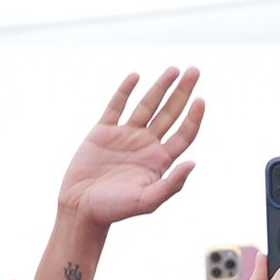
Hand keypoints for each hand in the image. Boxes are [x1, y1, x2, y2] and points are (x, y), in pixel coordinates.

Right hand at [58, 67, 202, 229]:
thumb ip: (171, 185)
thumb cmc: (114, 210)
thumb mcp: (146, 202)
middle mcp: (146, 144)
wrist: (79, 209)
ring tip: (174, 70)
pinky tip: (135, 77)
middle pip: (170, 113)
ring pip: (147, 105)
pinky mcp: (103, 132)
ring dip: (160, 86)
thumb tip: (193, 163)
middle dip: (183, 92)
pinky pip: (116, 106)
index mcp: (159, 160)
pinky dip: (125, 91)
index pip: (184, 133)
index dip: (193, 117)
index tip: (201, 100)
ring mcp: (125, 136)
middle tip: (194, 70)